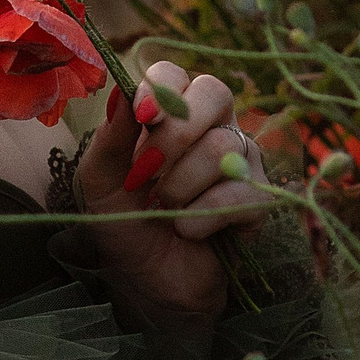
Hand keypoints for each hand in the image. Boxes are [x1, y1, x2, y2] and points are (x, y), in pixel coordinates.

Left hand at [75, 62, 269, 319]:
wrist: (149, 283)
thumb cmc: (124, 226)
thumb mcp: (100, 185)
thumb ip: (109, 139)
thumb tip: (120, 91)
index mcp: (169, 116)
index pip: (174, 75)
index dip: (161, 89)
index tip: (143, 117)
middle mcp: (210, 127)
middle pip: (215, 92)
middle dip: (176, 132)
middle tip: (147, 172)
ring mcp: (240, 160)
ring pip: (223, 147)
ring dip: (181, 187)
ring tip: (165, 211)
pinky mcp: (259, 197)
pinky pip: (241, 190)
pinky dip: (203, 217)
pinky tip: (189, 231)